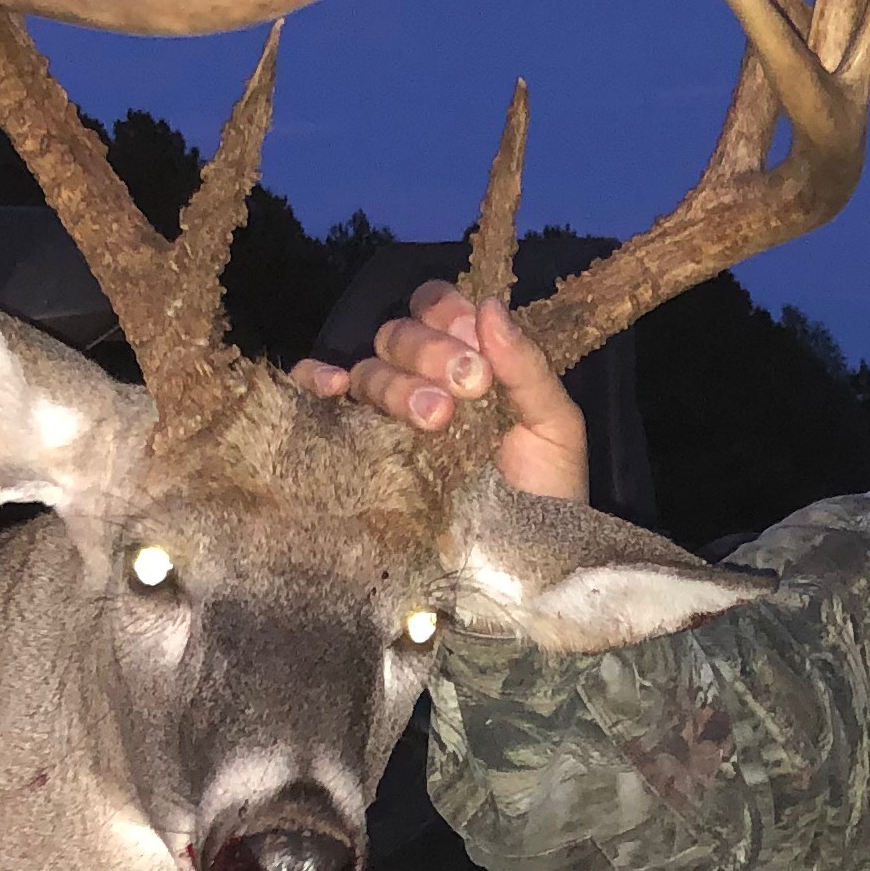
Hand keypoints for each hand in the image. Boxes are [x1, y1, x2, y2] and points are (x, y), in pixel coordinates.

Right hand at [293, 282, 590, 501]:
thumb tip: (489, 305)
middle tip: (468, 389)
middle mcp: (424, 383)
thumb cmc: (547, 495)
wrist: (528, 565)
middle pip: (398, 334)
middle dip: (431, 352)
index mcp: (471, 364)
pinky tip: (333, 388)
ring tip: (435, 420)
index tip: (477, 349)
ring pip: (367, 369)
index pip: (437, 307)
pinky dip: (314, 380)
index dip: (447, 313)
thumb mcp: (554, 425)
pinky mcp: (359, 453)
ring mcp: (388, 419)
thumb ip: (526, 366)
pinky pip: (317, 400)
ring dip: (396, 383)